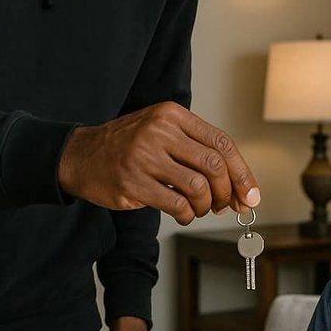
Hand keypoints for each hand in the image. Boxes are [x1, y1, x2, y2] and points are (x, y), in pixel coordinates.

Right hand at [58, 101, 259, 223]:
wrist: (81, 156)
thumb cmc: (129, 147)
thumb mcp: (162, 133)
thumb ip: (197, 152)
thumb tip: (238, 189)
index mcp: (172, 115)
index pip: (221, 143)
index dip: (242, 172)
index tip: (250, 195)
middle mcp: (159, 131)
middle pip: (214, 165)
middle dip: (227, 192)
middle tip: (224, 206)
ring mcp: (144, 157)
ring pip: (198, 187)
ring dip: (205, 206)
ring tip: (198, 209)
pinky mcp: (133, 183)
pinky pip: (176, 204)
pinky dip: (187, 215)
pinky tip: (183, 214)